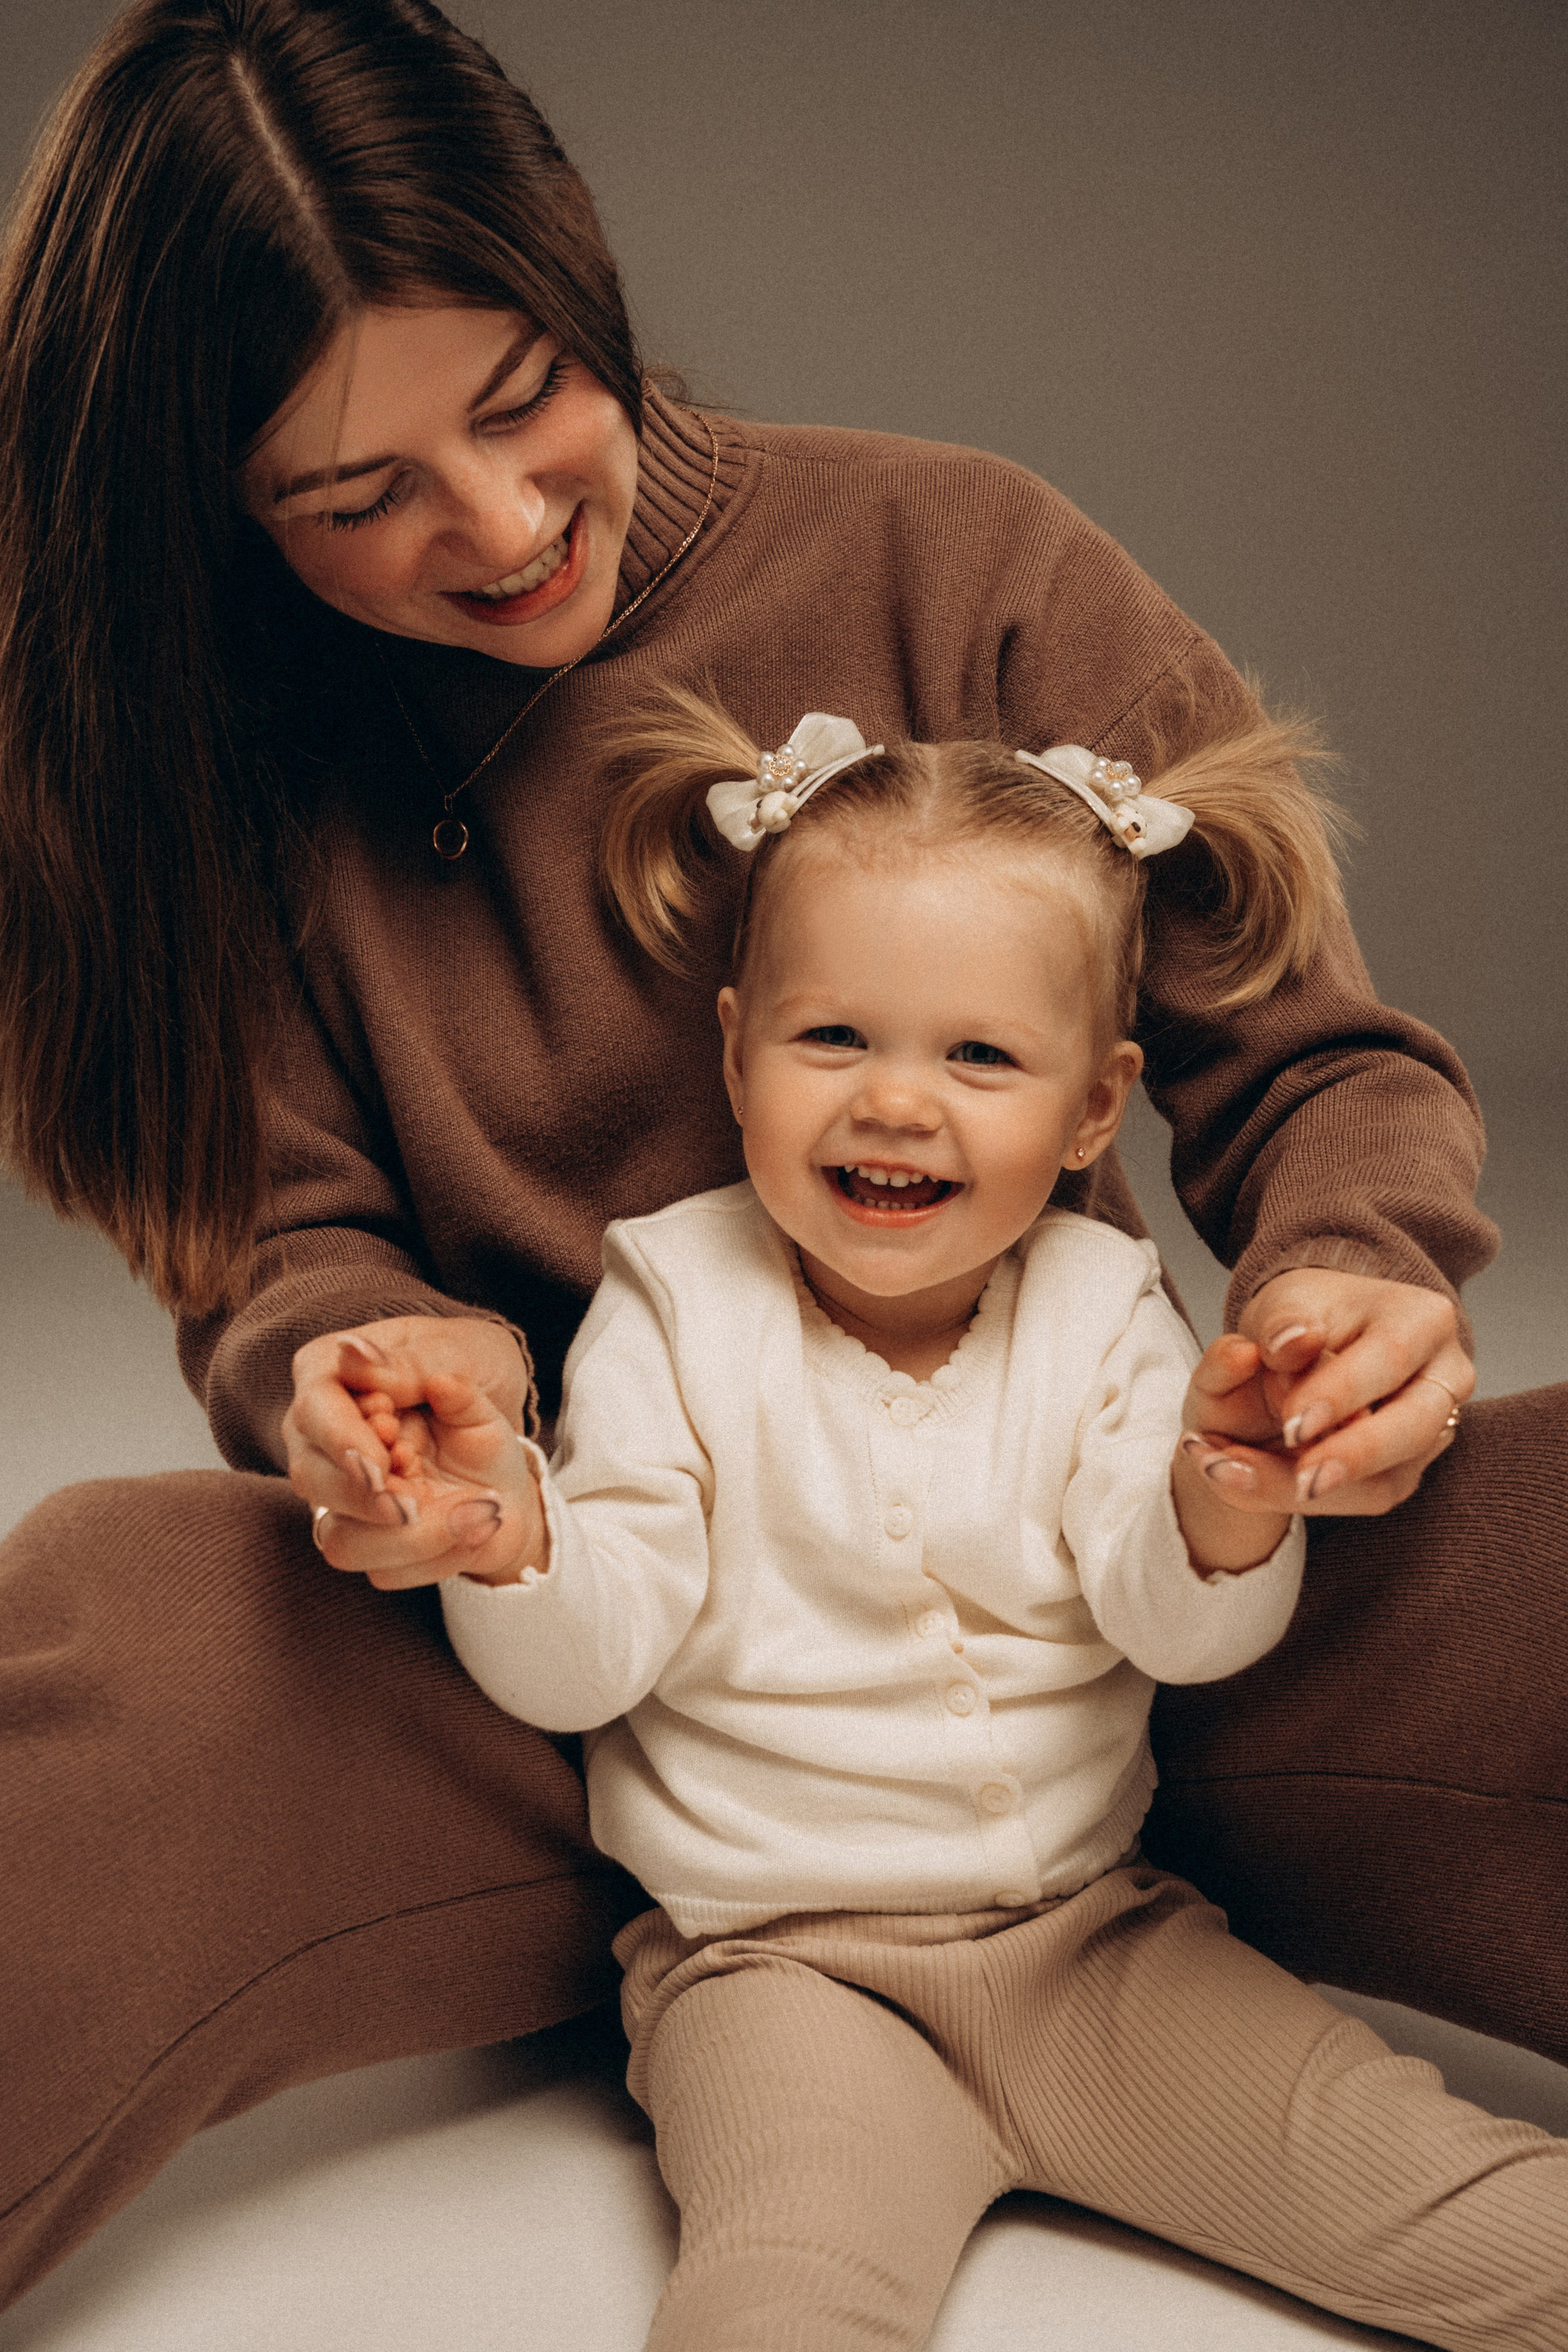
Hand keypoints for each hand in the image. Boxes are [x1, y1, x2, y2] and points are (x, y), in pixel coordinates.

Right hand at [283, 1316, 537, 1586]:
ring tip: (479, 1509)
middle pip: (311, 1479)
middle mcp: (323, 1440)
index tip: (386, 1456)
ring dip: (412, 1537)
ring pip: (340, 1540)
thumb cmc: (476, 1379)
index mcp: (333, 1375)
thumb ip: (411, 1362)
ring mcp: (342, 1496)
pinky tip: (479, 1526)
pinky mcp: (370, 1540)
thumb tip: (354, 1352)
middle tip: (418, 1499)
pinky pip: (385, 1570)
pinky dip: (438, 1556)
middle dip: (367, 1496)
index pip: (314, 1410)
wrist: (509, 1441)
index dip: (344, 1439)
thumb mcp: (463, 1354)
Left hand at [1181, 1269, 1471, 1517]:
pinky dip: (1300, 1499)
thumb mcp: (1284, 1301)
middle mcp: (1443, 1378)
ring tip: (1238, 1477)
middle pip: (1412, 1429)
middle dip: (1351, 1458)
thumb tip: (1291, 1341)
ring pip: (1388, 1480)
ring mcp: (1431, 1431)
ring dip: (1315, 1493)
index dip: (1341, 1393)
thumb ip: (1281, 1321)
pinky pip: (1362, 1498)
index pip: (1389, 1358)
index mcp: (1422, 1319)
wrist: (1308, 1343)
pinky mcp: (1405, 1471)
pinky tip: (1244, 1481)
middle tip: (1301, 1479)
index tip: (1292, 1423)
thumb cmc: (1304, 1316)